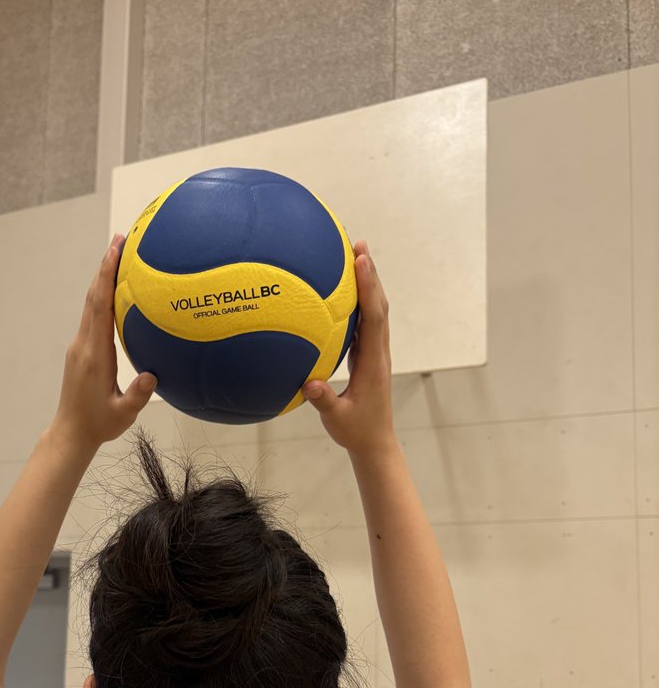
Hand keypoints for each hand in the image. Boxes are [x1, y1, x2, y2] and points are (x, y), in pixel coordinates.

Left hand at [52, 234, 156, 450]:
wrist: (71, 432)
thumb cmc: (99, 423)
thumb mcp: (123, 414)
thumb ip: (138, 395)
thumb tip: (152, 375)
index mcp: (93, 354)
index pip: (100, 306)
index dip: (106, 276)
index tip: (116, 249)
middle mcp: (83, 344)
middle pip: (93, 296)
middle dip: (105, 266)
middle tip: (122, 239)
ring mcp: (80, 345)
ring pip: (91, 303)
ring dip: (103, 278)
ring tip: (120, 255)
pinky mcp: (81, 350)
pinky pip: (93, 315)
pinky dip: (102, 296)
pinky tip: (117, 290)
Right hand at [301, 241, 393, 453]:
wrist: (375, 443)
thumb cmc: (356, 432)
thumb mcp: (337, 419)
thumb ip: (324, 400)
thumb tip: (309, 382)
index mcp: (374, 363)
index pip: (374, 318)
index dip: (368, 287)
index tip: (361, 260)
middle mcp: (379, 352)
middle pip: (379, 305)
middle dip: (370, 274)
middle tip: (357, 244)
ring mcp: (375, 353)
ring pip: (374, 311)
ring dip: (366, 283)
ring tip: (353, 255)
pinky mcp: (368, 356)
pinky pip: (365, 322)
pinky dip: (358, 301)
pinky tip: (342, 291)